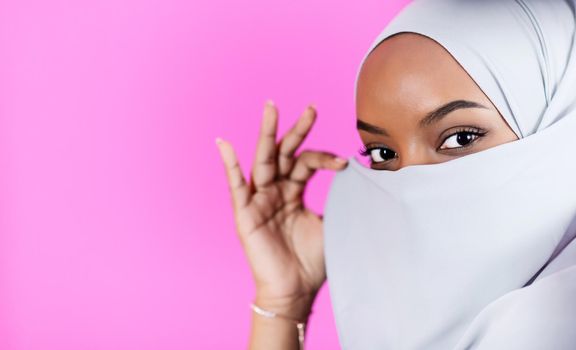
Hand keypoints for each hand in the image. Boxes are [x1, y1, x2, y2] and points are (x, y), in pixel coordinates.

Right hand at [216, 100, 347, 313]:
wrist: (295, 289)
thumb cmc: (312, 259)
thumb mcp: (330, 223)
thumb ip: (339, 199)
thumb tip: (364, 178)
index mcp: (293, 191)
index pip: (305, 162)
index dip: (323, 157)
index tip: (343, 163)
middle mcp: (275, 190)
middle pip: (284, 152)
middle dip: (297, 130)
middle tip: (311, 107)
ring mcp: (259, 200)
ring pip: (263, 161)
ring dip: (267, 134)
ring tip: (271, 108)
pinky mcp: (245, 214)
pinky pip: (236, 186)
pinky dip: (229, 165)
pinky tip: (224, 144)